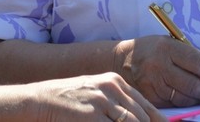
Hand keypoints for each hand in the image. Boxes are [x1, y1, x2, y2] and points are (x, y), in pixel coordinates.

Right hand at [31, 72, 165, 121]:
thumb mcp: (96, 93)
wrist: (41, 99)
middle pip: (142, 118)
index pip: (146, 106)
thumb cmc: (68, 99)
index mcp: (115, 82)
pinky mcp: (93, 117)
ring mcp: (103, 102)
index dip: (159, 121)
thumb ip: (117, 103)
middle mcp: (112, 88)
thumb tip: (139, 119)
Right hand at [115, 36, 199, 106]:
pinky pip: (174, 104)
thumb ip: (197, 55)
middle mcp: (158, 65)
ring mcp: (152, 83)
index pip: (198, 63)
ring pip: (185, 98)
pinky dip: (186, 102)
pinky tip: (188, 96)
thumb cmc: (155, 50)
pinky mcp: (149, 96)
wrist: (123, 60)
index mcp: (167, 47)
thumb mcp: (173, 43)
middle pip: (194, 85)